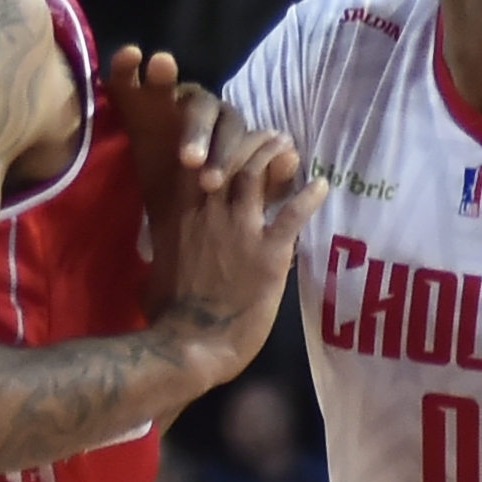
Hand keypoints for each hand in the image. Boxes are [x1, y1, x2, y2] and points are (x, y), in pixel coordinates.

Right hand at [145, 89, 320, 381]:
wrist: (189, 344)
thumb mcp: (158, 268)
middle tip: (273, 137)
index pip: (197, 162)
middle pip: (231, 159)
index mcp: (179, 216)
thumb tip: (160, 255)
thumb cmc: (168, 314)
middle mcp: (208, 212)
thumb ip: (166, 250)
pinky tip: (322, 185)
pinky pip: (292, 214)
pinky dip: (309, 197)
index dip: (217, 146)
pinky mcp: (268, 253)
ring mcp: (239, 230)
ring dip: (276, 157)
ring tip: (290, 147)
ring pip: (258, 174)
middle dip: (253, 143)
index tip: (233, 139)